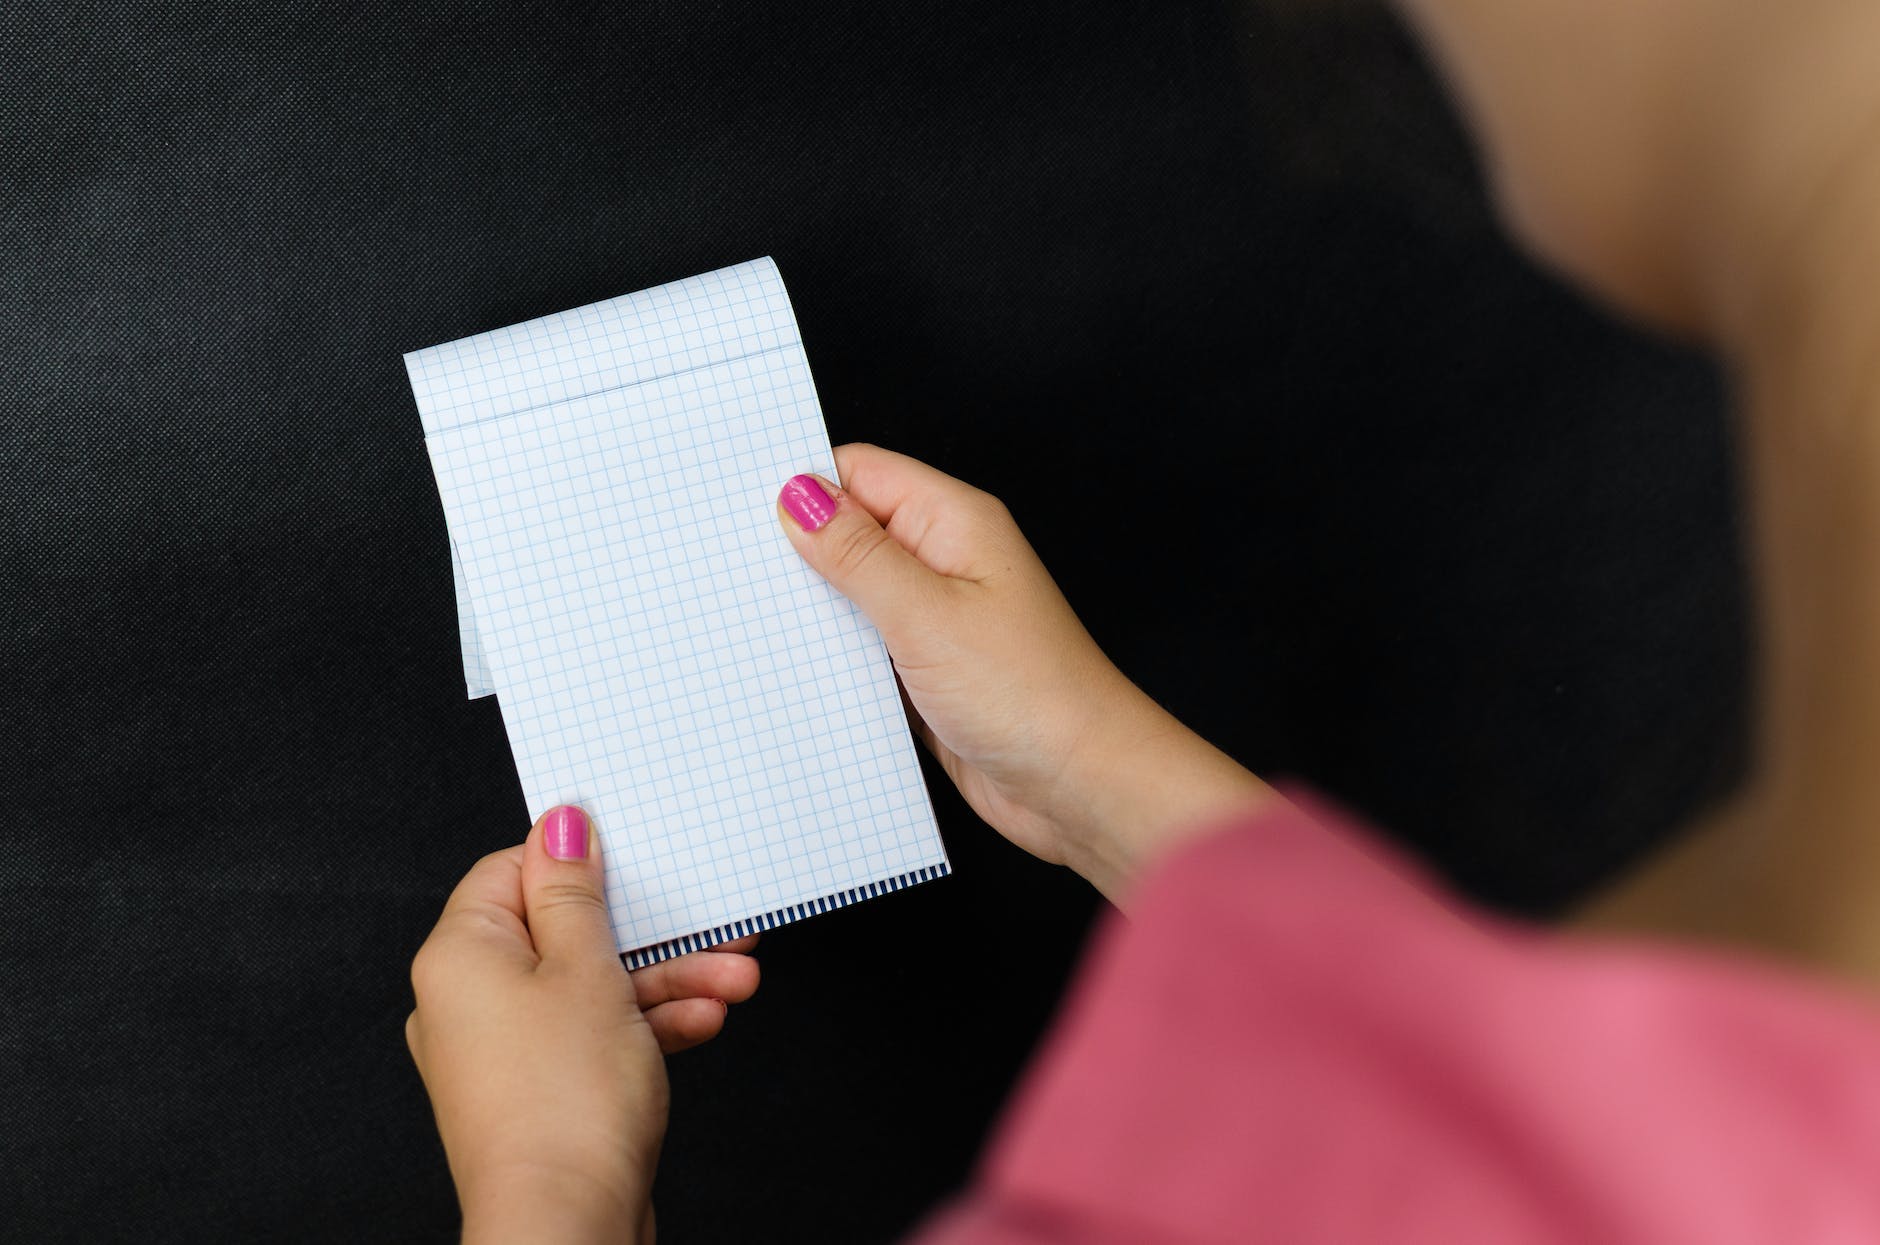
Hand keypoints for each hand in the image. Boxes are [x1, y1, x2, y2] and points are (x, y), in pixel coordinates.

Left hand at [407, 806, 758, 1243]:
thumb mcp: (587, 969)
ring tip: (734, 980)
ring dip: (665, 980)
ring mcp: (503, 1051)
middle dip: (649, 932)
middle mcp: (467, 1000)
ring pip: (590, 987)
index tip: (635, 856)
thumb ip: (575, 893)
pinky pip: (594, 1034)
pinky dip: (647, 1024)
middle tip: (711, 924)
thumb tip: (559, 827)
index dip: (578, 861)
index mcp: (459, 955)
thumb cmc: (565, 1105)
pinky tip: (704, 1021)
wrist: (569, 1226)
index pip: (511, 871)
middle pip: (564, 932)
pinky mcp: (539, 1091)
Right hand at [777, 445, 1275, 903]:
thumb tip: (800, 498)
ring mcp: (938, 621)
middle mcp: (946, 564)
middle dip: (797, 551)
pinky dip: (834, 659)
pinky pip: (866, 651)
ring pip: (854, 596)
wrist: (1080, 785)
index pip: (860, 472)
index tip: (739, 509)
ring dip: (813, 612)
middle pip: (852, 532)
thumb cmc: (1031, 694)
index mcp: (954, 523)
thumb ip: (857, 554)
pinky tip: (794, 675)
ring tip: (754, 627)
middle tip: (733, 573)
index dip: (801, 484)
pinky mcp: (928, 675)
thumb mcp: (926, 613)